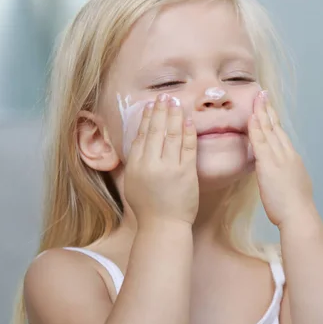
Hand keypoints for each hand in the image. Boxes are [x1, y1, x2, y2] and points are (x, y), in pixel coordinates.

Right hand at [124, 93, 198, 226]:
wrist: (163, 227)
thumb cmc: (148, 207)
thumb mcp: (133, 183)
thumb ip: (136, 161)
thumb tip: (140, 139)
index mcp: (136, 166)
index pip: (141, 135)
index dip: (146, 118)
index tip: (150, 105)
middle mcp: (151, 165)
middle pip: (156, 131)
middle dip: (160, 111)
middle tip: (164, 96)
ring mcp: (169, 168)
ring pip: (171, 135)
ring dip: (174, 116)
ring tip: (175, 103)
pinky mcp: (186, 173)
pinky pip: (188, 147)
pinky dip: (188, 132)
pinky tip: (189, 121)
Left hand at [248, 91, 312, 226]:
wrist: (299, 215)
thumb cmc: (295, 208)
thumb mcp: (294, 186)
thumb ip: (287, 176)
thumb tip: (284, 174)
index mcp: (293, 159)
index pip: (281, 135)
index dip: (274, 120)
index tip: (269, 108)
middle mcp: (287, 154)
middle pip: (276, 127)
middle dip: (268, 110)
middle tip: (262, 94)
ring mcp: (279, 158)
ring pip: (269, 131)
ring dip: (261, 113)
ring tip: (256, 98)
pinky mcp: (269, 165)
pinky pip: (260, 142)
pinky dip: (256, 129)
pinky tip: (251, 118)